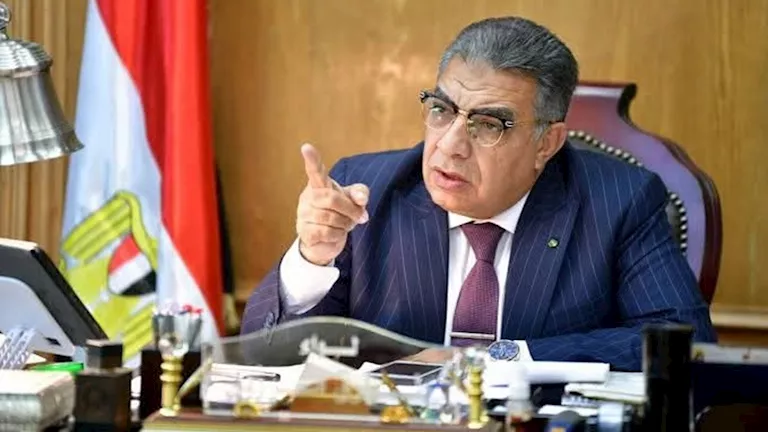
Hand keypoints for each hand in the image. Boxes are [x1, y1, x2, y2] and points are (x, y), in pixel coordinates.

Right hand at [297, 143, 368, 265]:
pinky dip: (337, 235)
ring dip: (345, 224)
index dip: (312, 160)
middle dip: (351, 210)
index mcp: (319, 185)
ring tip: (345, 225)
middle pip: (332, 199)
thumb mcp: (354, 200)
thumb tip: (361, 200)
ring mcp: (303, 214)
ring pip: (330, 218)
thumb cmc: (340, 214)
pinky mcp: (304, 232)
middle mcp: (308, 197)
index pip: (315, 171)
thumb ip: (360, 194)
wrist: (326, 241)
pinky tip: (336, 234)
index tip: (306, 147)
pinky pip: (326, 232)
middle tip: (359, 216)